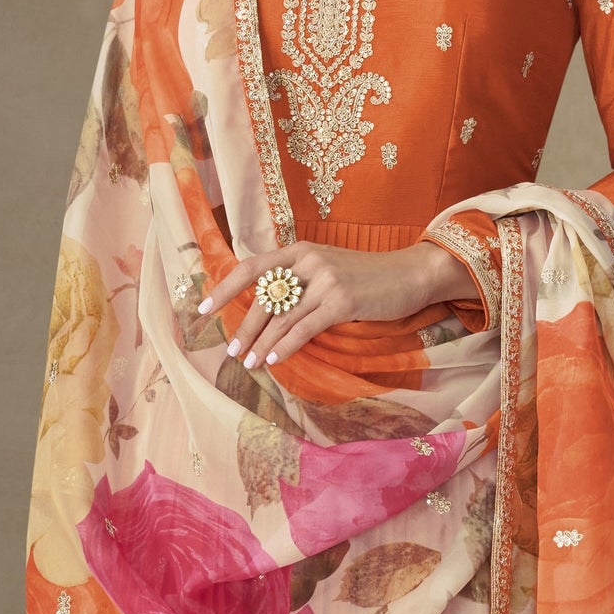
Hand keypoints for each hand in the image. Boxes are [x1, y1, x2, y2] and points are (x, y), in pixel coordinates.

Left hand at [197, 240, 471, 369]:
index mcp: (299, 250)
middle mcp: (308, 261)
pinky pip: (305, 327)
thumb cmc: (368, 277)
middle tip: (232, 350)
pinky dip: (287, 345)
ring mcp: (326, 280)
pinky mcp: (342, 301)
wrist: (409, 274)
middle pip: (264, 298)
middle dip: (245, 327)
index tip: (204, 308)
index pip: (251, 267)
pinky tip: (275, 359)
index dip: (224, 288)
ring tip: (249, 363)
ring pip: (282, 317)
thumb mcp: (328, 269)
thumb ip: (299, 281)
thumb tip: (267, 309)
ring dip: (262, 343)